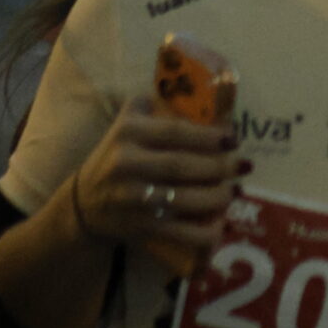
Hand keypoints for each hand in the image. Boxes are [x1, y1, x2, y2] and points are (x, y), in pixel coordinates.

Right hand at [69, 96, 244, 255]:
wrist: (84, 204)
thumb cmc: (116, 157)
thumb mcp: (125, 124)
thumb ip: (153, 106)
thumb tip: (201, 94)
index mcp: (128, 133)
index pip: (175, 132)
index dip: (208, 136)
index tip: (233, 138)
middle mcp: (128, 165)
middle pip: (183, 166)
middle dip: (220, 166)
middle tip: (243, 165)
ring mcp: (134, 199)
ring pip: (185, 199)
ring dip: (218, 196)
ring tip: (235, 190)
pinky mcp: (141, 227)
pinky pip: (181, 233)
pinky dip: (206, 233)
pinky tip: (222, 225)